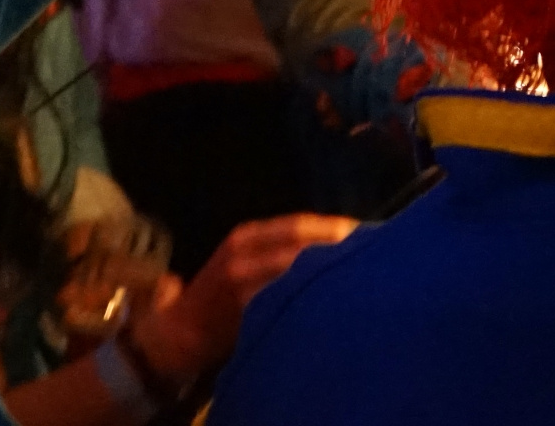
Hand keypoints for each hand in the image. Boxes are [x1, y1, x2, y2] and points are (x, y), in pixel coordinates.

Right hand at [125, 214, 355, 378]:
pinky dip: (308, 299)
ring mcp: (242, 281)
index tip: (367, 231)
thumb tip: (337, 238)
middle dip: (338, 247)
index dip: (334, 227)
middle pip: (302, 244)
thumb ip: (280, 248)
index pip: (299, 224)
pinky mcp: (244, 309)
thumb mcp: (245, 259)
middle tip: (373, 254)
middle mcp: (244, 251)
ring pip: (296, 270)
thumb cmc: (221, 293)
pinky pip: (283, 300)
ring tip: (358, 275)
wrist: (181, 330)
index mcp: (247, 234)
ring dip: (328, 272)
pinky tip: (329, 302)